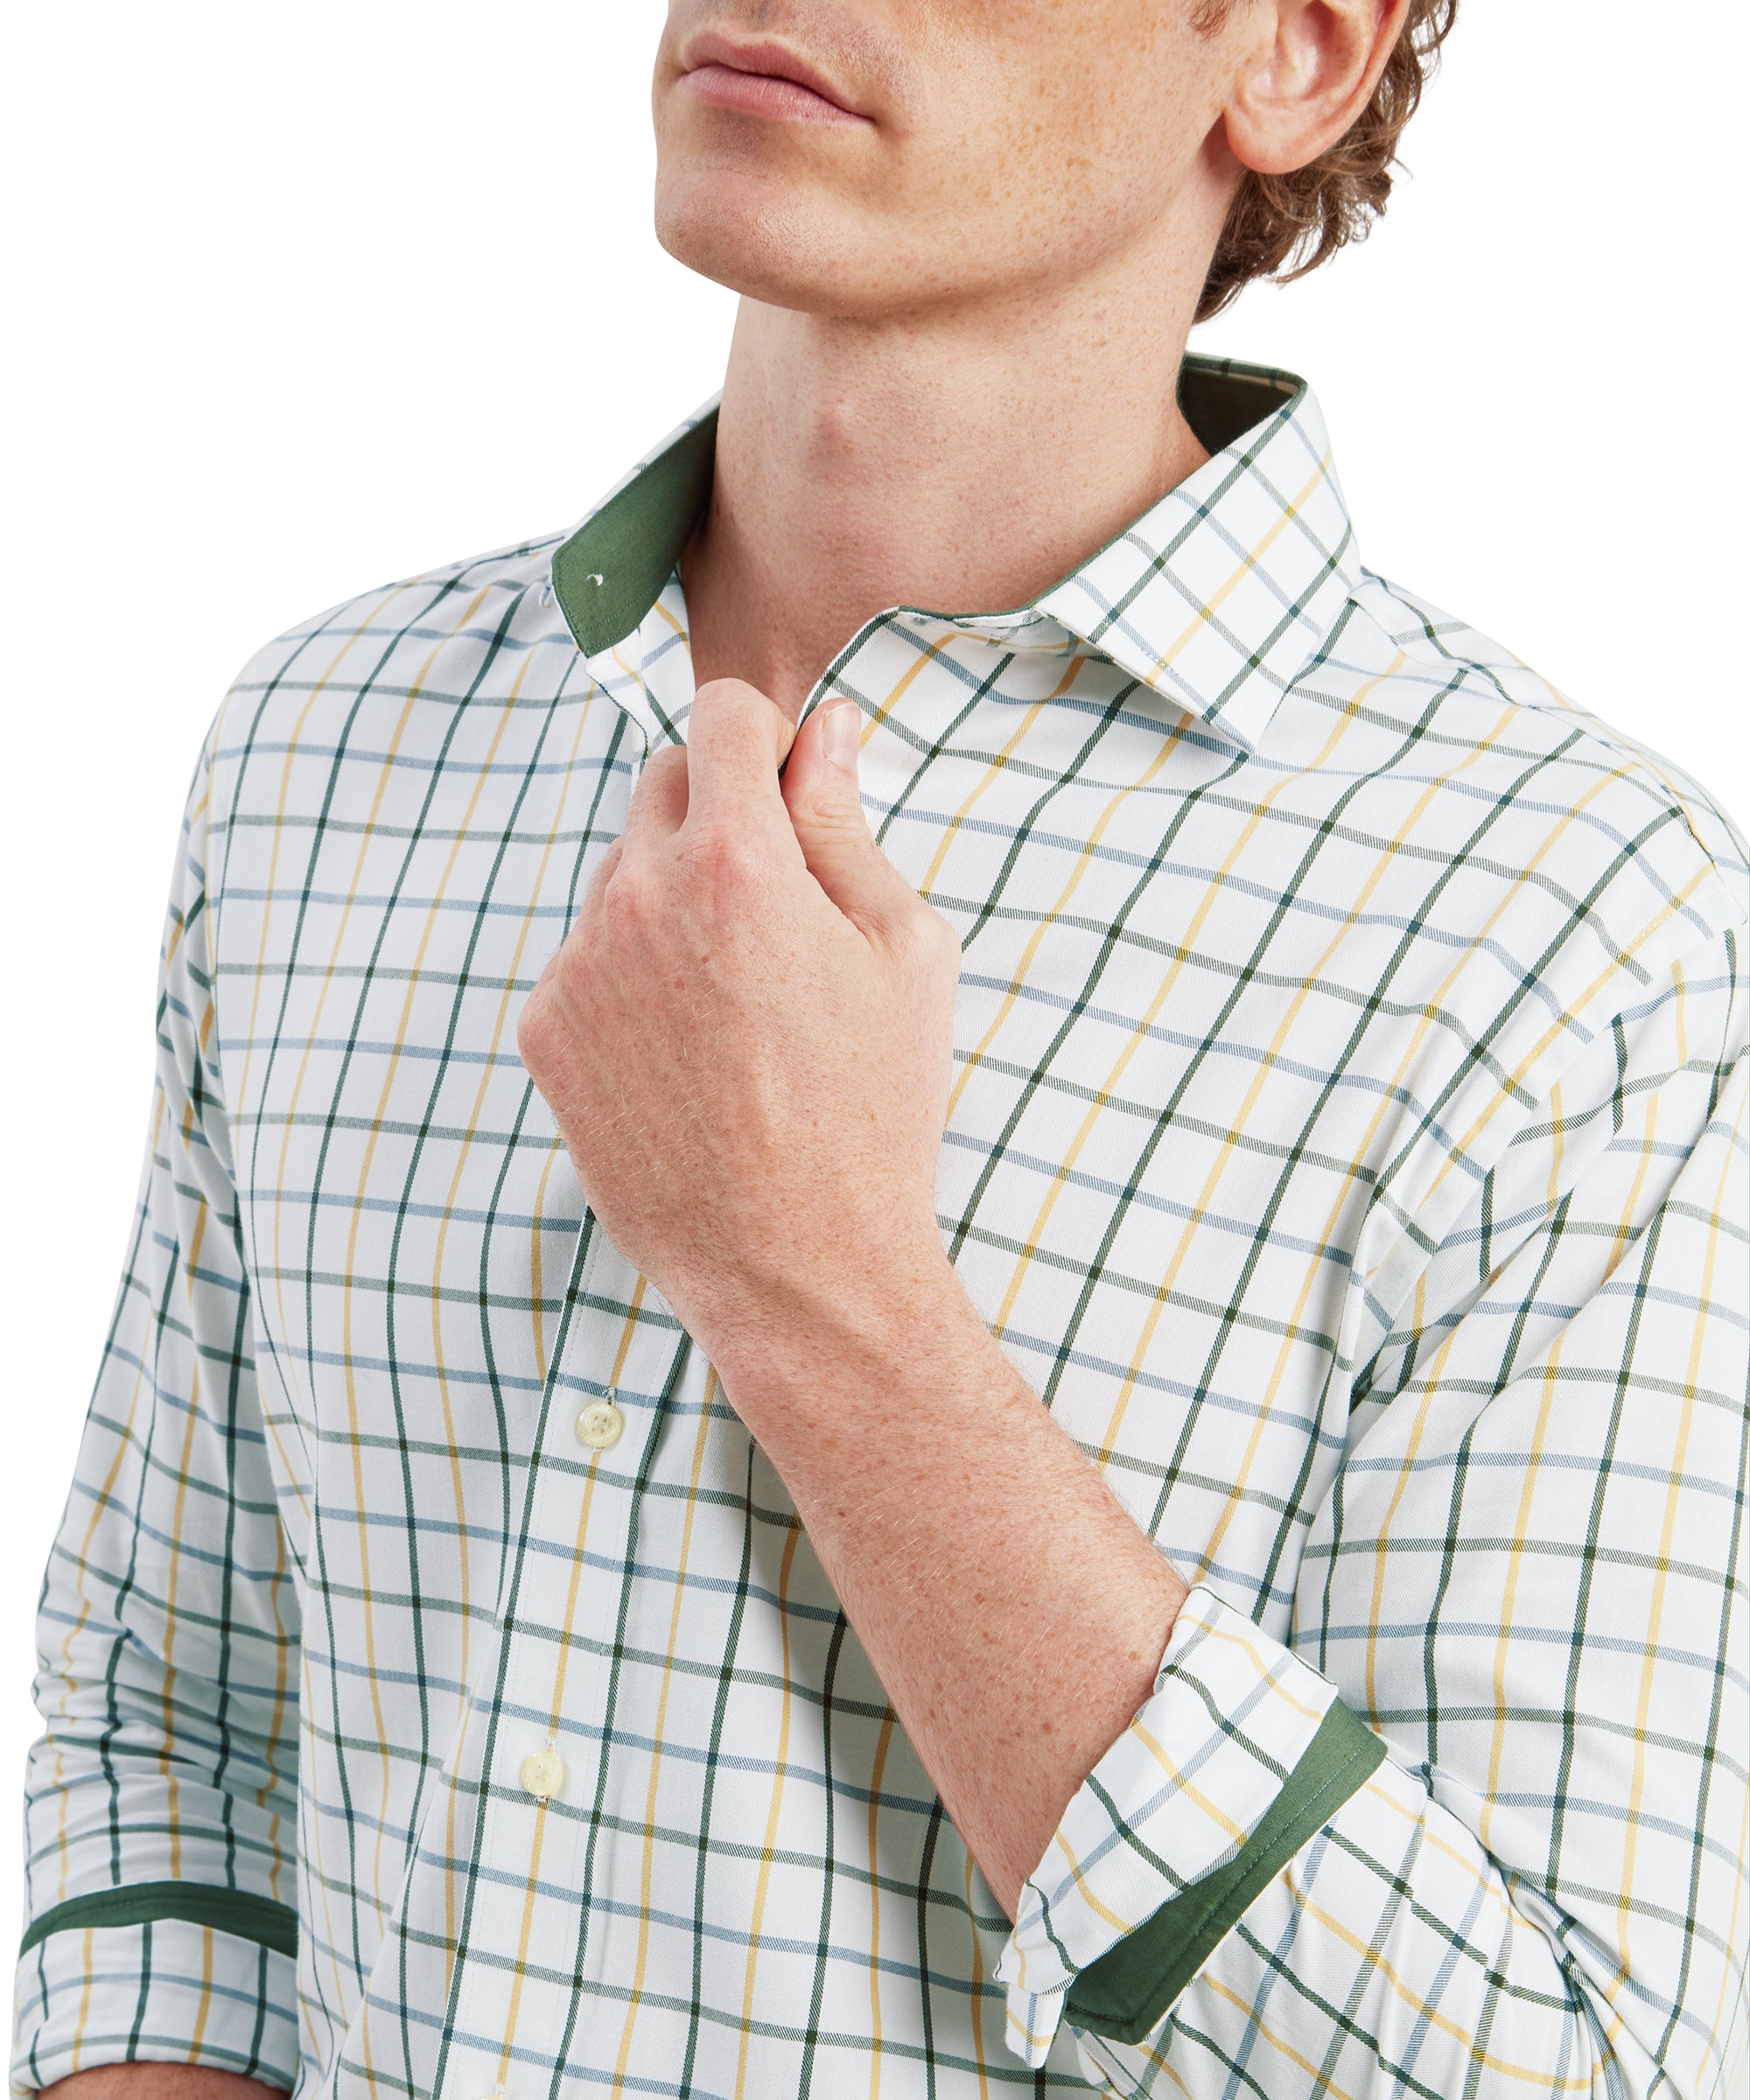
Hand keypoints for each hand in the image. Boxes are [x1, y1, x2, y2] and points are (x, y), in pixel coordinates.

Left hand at [516, 679, 961, 1371]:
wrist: (797, 1269)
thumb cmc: (875, 1110)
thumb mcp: (902, 951)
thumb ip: (847, 822)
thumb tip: (826, 729)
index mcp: (734, 863)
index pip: (721, 713)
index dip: (770, 737)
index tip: (794, 788)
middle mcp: (635, 899)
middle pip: (662, 782)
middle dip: (720, 813)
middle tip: (780, 910)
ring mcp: (577, 968)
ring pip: (620, 874)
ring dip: (672, 899)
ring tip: (740, 1005)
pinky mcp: (544, 1032)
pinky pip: (586, 956)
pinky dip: (631, 975)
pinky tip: (690, 1051)